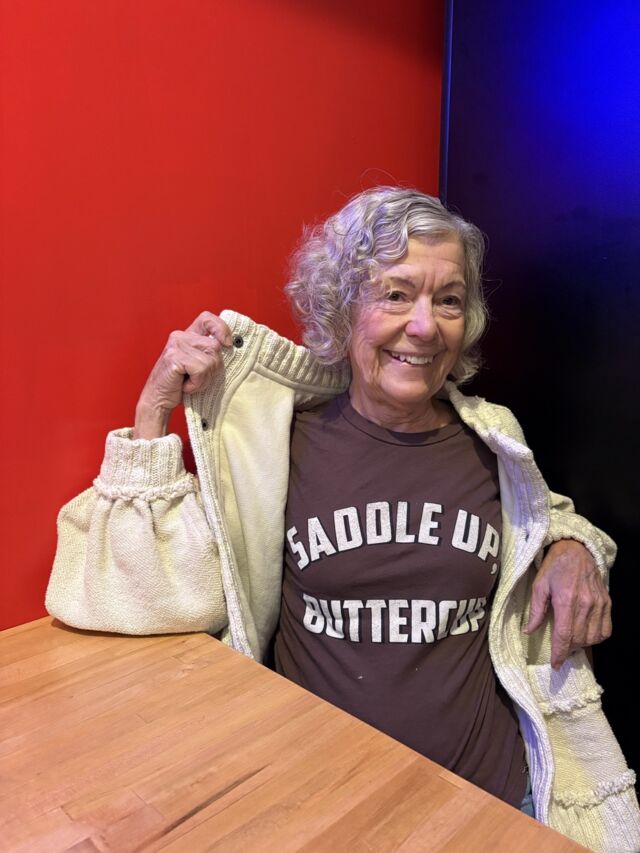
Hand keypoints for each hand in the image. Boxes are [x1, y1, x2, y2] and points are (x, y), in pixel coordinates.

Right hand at [134, 311, 231, 438]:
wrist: (158, 399)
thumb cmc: (181, 384)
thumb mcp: (199, 365)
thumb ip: (210, 353)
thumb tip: (231, 346)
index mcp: (188, 335)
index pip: (207, 319)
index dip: (221, 328)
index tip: (227, 344)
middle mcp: (181, 336)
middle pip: (215, 346)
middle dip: (213, 368)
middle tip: (197, 378)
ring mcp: (176, 345)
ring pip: (210, 360)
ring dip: (204, 378)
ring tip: (190, 382)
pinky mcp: (174, 357)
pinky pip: (201, 370)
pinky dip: (197, 383)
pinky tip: (184, 386)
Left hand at [523, 539, 611, 669]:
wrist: (576, 550)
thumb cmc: (554, 567)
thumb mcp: (539, 585)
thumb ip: (536, 611)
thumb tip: (529, 632)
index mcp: (565, 599)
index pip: (564, 635)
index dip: (559, 653)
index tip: (555, 665)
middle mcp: (585, 604)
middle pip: (579, 639)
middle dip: (567, 650)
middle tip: (559, 651)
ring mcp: (599, 604)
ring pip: (593, 637)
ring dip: (581, 645)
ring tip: (571, 642)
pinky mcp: (607, 603)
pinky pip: (605, 630)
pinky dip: (596, 638)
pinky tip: (586, 634)